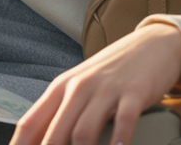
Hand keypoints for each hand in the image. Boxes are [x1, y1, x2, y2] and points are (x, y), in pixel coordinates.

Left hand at [10, 23, 180, 144]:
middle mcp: (79, 88)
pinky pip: (123, 122)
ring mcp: (105, 90)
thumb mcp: (81, 87)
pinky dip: (119, 142)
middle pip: (55, 133)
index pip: (30, 123)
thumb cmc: (112, 71)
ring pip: (83, 132)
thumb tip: (41, 140)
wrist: (151, 45)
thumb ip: (61, 113)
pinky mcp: (133, 93)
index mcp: (60, 88)